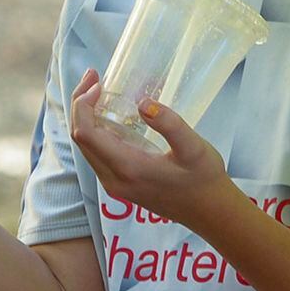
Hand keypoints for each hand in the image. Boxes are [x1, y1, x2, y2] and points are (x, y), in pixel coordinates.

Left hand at [69, 69, 233, 230]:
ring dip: (87, 118)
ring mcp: (114, 185)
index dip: (84, 104)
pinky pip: (96, 155)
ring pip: (86, 147)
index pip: (86, 133)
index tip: (98, 82)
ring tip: (98, 91)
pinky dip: (96, 131)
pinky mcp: (120, 185)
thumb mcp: (194, 148)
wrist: (209, 212)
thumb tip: (143, 103)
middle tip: (95, 77)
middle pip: (80, 139)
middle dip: (81, 105)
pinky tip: (109, 116)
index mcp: (127, 167)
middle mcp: (113, 179)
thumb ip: (169, 124)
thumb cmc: (204, 179)